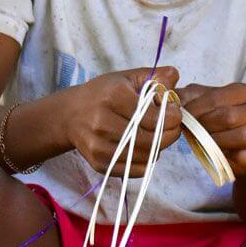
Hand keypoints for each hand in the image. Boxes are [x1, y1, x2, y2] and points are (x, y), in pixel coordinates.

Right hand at [58, 67, 182, 176]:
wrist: (70, 115)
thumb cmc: (102, 94)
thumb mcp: (126, 78)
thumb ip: (153, 75)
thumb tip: (174, 76)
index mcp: (113, 97)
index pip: (154, 117)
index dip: (173, 117)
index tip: (175, 113)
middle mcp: (102, 122)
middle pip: (151, 140)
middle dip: (169, 135)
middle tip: (172, 127)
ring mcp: (98, 145)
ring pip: (144, 157)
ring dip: (158, 148)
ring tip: (157, 136)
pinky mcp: (98, 163)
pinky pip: (133, 170)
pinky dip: (145, 162)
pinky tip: (144, 149)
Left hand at [177, 83, 245, 174]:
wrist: (234, 147)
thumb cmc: (215, 121)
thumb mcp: (201, 103)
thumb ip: (188, 96)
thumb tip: (175, 98)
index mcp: (244, 92)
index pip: (216, 98)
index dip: (195, 108)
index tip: (182, 117)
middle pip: (229, 116)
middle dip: (204, 125)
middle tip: (190, 131)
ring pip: (244, 135)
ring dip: (218, 141)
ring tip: (204, 142)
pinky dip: (243, 158)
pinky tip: (228, 157)